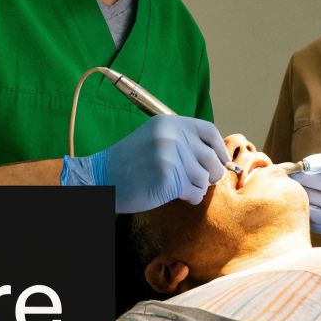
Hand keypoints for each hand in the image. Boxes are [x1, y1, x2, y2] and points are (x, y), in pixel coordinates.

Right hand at [60, 115, 228, 212]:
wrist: (101, 179)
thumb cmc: (129, 163)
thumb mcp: (154, 139)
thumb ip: (182, 141)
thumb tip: (216, 155)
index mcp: (169, 123)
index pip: (209, 131)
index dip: (218, 148)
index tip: (219, 161)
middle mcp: (171, 135)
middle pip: (211, 157)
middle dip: (210, 173)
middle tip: (197, 180)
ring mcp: (170, 156)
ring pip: (204, 177)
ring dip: (196, 187)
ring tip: (179, 187)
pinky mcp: (168, 178)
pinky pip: (194, 192)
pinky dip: (190, 197)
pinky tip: (176, 195)